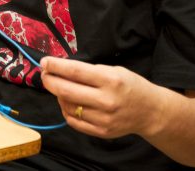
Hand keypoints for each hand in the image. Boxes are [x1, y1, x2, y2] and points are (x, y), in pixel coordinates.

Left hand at [40, 56, 165, 140]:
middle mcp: (106, 101)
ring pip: (67, 106)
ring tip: (61, 88)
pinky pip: (73, 121)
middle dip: (49, 80)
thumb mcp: (113, 71)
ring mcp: (103, 119)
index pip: (74, 71)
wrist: (150, 112)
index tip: (44, 62)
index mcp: (110, 80)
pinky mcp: (101, 132)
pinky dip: (66, 109)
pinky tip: (69, 102)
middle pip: (65, 90)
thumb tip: (59, 69)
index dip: (55, 66)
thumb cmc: (130, 86)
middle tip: (44, 74)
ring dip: (58, 95)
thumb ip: (88, 71)